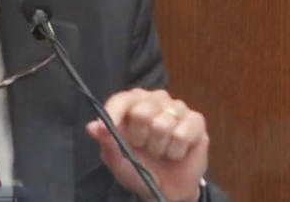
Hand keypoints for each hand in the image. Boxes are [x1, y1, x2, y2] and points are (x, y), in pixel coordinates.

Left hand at [86, 89, 208, 201]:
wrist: (166, 189)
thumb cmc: (139, 169)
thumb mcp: (117, 161)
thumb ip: (106, 143)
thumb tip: (93, 126)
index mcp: (131, 104)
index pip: (121, 100)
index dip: (113, 114)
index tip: (109, 129)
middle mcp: (154, 100)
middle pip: (142, 112)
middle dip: (140, 138)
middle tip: (143, 147)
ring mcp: (177, 108)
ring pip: (163, 125)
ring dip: (159, 147)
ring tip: (159, 151)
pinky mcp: (196, 121)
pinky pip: (182, 134)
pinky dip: (176, 151)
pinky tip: (175, 153)